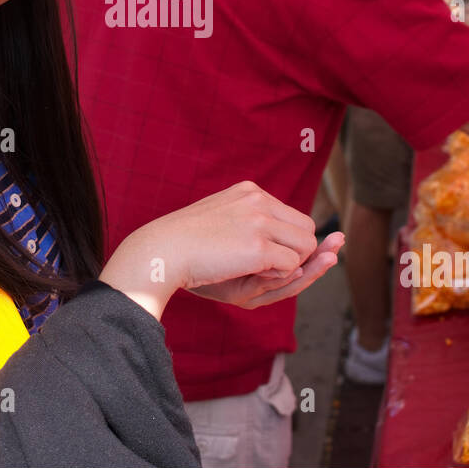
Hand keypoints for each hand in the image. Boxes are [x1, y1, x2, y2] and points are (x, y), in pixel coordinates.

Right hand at [99, 181, 326, 319]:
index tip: (265, 254)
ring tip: (254, 268)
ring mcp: (260, 222)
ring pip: (306, 248)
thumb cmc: (185, 243)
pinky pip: (292, 266)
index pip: (292, 217)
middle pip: (307, 230)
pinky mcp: (259, 247)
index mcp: (249, 191)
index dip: (286, 241)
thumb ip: (245, 219)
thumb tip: (276, 237)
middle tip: (267, 266)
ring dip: (287, 265)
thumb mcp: (219, 218)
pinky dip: (277, 276)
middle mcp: (258, 200)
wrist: (162, 251)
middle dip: (296, 253)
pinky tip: (250, 273)